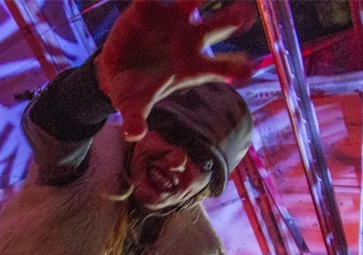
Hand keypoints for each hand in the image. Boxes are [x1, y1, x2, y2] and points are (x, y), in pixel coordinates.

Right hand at [95, 0, 256, 141]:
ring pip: (190, 3)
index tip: (247, 70)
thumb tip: (133, 134)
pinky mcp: (149, 9)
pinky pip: (150, 0)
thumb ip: (136, 119)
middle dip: (231, 20)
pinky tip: (144, 0)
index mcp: (192, 67)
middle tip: (244, 15)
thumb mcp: (133, 107)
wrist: (115, 71)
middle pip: (217, 28)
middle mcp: (189, 40)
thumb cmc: (135, 91)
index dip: (234, 67)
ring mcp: (172, 21)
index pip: (219, 67)